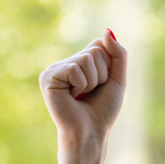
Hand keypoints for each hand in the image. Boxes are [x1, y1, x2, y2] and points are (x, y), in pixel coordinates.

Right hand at [39, 29, 126, 146]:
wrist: (90, 133)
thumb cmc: (102, 110)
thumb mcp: (117, 78)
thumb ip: (117, 53)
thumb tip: (107, 30)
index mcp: (77, 62)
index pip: (99, 44)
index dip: (107, 66)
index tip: (100, 85)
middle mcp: (63, 63)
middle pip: (95, 50)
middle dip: (101, 74)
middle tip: (90, 93)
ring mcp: (53, 69)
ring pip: (87, 58)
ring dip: (92, 81)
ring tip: (81, 96)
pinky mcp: (48, 77)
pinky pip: (75, 68)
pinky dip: (81, 85)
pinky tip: (72, 97)